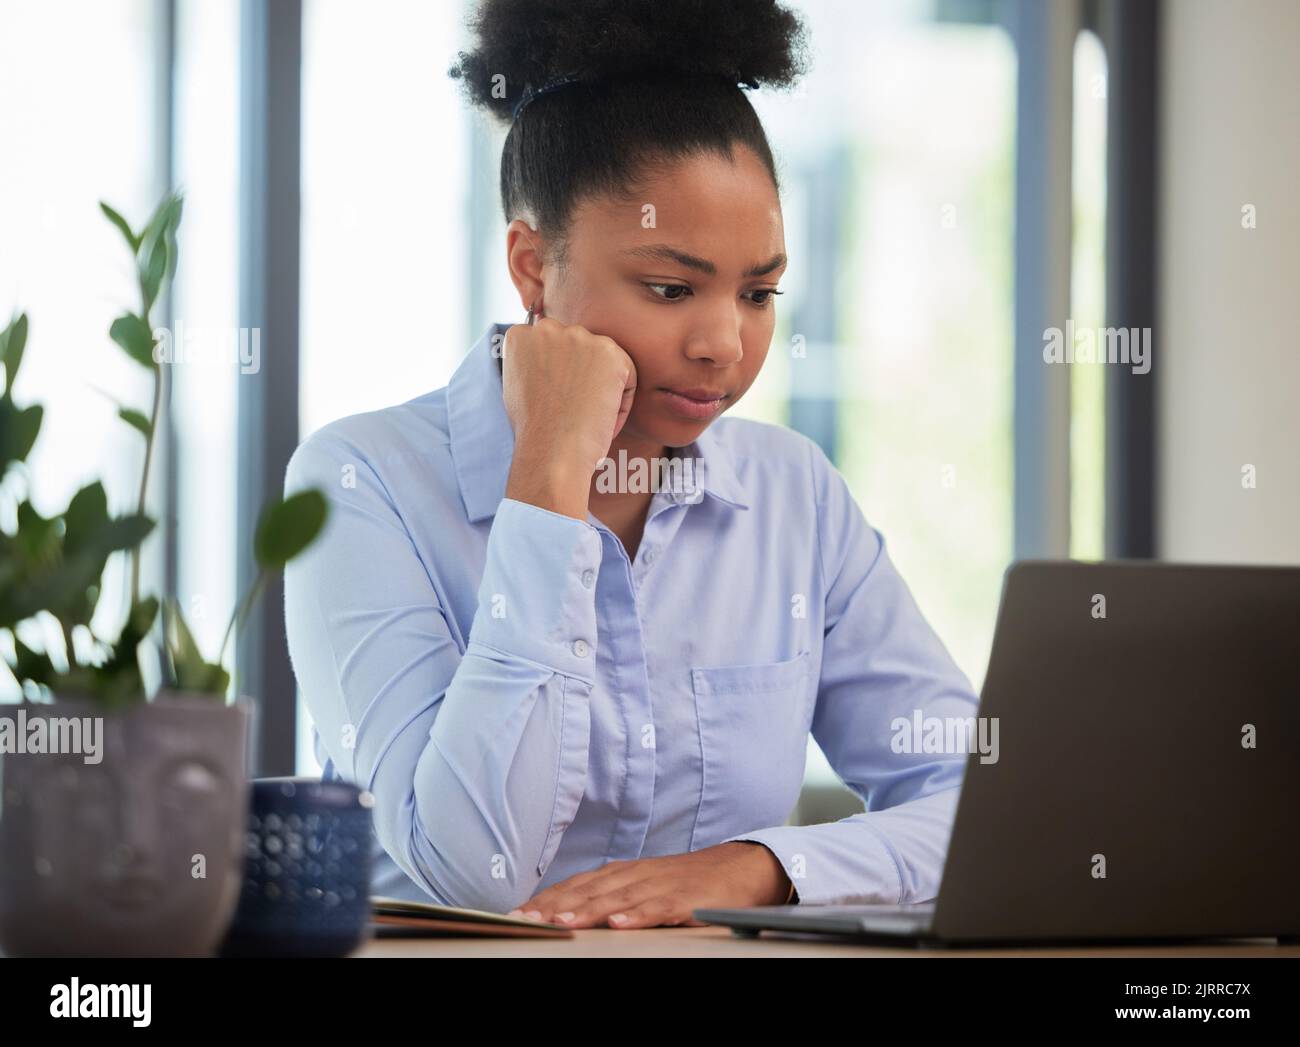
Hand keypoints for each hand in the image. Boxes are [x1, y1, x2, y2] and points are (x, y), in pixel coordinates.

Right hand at [501, 315, 637, 520]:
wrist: (552, 450)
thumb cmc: (535, 431)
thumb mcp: (518, 388)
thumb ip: (532, 364)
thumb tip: (549, 361)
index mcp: (520, 336)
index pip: (549, 346)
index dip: (557, 377)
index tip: (557, 401)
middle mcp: (548, 329)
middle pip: (577, 348)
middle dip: (581, 376)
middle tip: (576, 410)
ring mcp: (579, 337)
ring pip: (602, 360)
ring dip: (601, 387)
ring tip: (588, 417)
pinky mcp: (610, 352)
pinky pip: (626, 374)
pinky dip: (621, 401)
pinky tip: (603, 419)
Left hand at [507, 842, 792, 928]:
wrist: (740, 868)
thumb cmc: (684, 883)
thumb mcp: (641, 886)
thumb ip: (608, 896)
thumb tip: (566, 913)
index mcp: (621, 873)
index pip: (574, 886)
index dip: (545, 900)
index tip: (515, 915)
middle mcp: (634, 875)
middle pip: (587, 891)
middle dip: (553, 906)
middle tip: (524, 920)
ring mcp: (659, 885)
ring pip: (617, 899)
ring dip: (587, 910)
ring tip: (561, 922)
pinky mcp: (685, 899)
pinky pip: (658, 909)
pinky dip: (637, 915)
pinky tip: (618, 924)